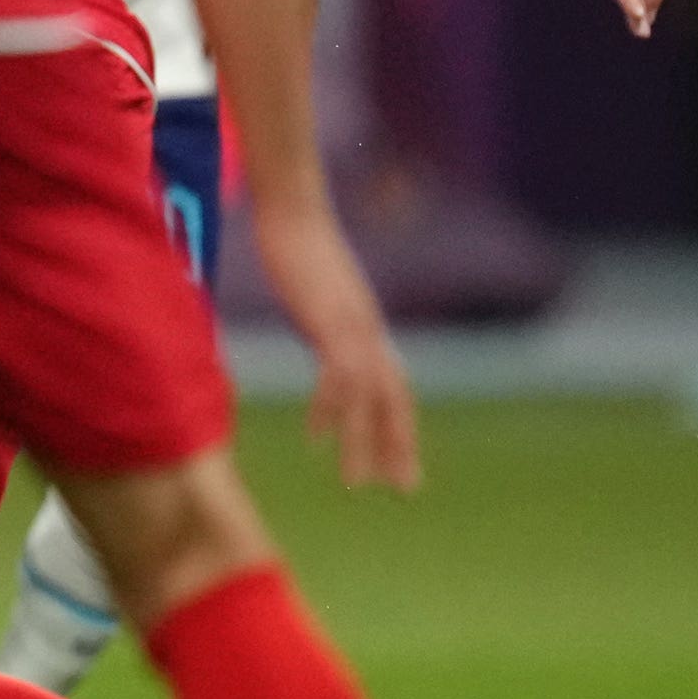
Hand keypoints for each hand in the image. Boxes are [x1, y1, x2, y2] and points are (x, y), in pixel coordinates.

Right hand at [249, 192, 418, 491]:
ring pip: (370, 398)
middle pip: (395, 399)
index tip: (402, 465)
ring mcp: (353, 327)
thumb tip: (320, 324)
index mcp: (366, 326)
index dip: (401, 427)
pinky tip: (316, 436)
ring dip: (365, 444)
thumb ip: (323, 311)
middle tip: (404, 490)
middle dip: (399, 446)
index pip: (395, 386)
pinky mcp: (330, 320)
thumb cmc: (296, 240)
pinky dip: (329, 409)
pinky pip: (337, 376)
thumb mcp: (316, 287)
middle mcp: (369, 331)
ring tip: (357, 484)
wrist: (293, 208)